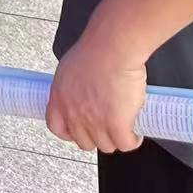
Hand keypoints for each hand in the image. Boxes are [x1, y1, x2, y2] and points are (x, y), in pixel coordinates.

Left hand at [46, 28, 147, 154]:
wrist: (113, 47)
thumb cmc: (96, 49)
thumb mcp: (71, 67)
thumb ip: (72, 86)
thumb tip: (80, 92)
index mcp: (60, 97)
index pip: (57, 127)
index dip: (70, 132)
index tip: (81, 131)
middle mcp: (74, 113)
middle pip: (84, 142)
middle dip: (97, 136)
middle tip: (108, 126)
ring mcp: (94, 122)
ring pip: (106, 145)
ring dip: (116, 139)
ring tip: (125, 128)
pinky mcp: (116, 125)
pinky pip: (126, 144)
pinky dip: (133, 140)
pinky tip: (136, 132)